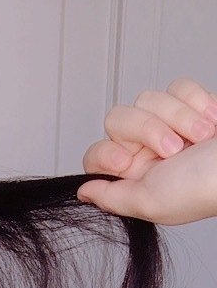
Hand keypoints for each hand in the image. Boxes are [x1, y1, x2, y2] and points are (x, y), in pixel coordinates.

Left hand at [77, 78, 216, 223]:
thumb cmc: (204, 187)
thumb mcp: (150, 202)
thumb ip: (112, 197)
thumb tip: (83, 192)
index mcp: (135, 177)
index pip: (97, 155)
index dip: (106, 153)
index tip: (125, 162)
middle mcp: (149, 151)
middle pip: (117, 119)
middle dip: (146, 129)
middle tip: (173, 149)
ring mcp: (171, 125)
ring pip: (148, 99)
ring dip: (178, 117)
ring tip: (200, 137)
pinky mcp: (194, 104)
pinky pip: (178, 86)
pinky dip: (196, 101)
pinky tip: (210, 121)